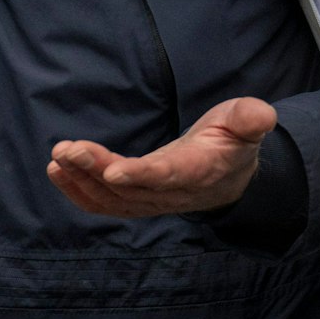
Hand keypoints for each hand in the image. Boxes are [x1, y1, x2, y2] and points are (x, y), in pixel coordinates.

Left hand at [47, 97, 276, 217]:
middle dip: (96, 170)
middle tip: (67, 150)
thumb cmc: (233, 140)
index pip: (167, 175)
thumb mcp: (246, 123)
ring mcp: (152, 200)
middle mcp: (172, 191)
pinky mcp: (137, 200)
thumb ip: (250, 119)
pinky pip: (105, 204)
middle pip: (130, 189)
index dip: (140, 174)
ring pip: (113, 199)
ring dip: (82, 180)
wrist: (229, 174)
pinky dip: (79, 192)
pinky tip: (56, 171)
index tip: (112, 169)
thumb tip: (262, 114)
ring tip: (57, 157)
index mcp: (199, 171)